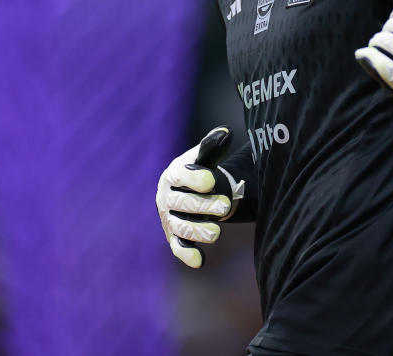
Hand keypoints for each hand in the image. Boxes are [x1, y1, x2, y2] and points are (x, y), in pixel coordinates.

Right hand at [155, 126, 243, 268]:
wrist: (190, 193)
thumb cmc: (199, 172)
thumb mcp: (204, 158)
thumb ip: (213, 146)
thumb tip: (226, 132)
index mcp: (173, 175)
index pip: (180, 177)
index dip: (194, 179)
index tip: (210, 180)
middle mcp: (166, 198)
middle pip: (182, 203)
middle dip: (203, 205)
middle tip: (225, 206)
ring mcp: (169, 219)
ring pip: (180, 227)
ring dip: (197, 230)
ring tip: (216, 232)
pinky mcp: (174, 237)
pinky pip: (178, 247)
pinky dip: (187, 254)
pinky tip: (200, 261)